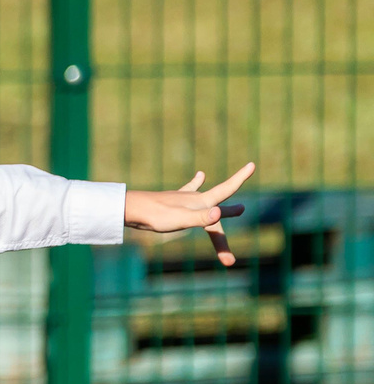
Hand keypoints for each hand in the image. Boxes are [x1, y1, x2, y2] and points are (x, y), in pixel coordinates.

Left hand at [123, 162, 254, 267]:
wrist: (132, 209)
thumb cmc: (157, 216)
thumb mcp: (182, 220)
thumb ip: (201, 218)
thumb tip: (218, 213)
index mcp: (202, 202)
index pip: (226, 189)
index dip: (240, 178)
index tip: (252, 163)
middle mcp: (195, 198)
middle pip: (218, 205)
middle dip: (230, 210)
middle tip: (242, 209)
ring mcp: (183, 199)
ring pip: (205, 200)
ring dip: (216, 200)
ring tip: (220, 192)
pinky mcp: (172, 201)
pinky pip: (188, 191)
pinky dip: (195, 184)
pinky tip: (198, 176)